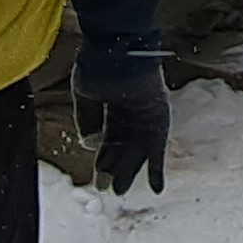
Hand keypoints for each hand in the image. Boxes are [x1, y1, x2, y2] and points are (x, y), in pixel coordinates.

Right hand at [79, 61, 168, 195]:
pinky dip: (157, 169)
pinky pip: (158, 150)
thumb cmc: (98, 66)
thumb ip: (86, 120)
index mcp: (113, 105)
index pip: (109, 138)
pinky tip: (157, 189)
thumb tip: (90, 145)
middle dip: (116, 169)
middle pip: (124, 148)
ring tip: (120, 191)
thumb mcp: (84, 94)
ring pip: (138, 152)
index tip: (96, 178)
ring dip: (130, 172)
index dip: (103, 158)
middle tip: (109, 190)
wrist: (117, 51)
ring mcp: (146, 117)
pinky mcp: (158, 121)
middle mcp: (131, 113)